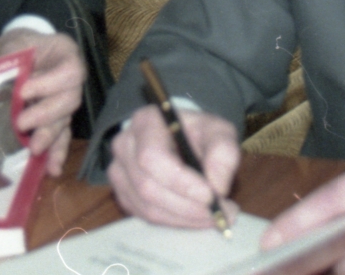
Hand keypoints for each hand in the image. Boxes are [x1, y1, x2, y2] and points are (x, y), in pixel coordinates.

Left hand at [0, 28, 84, 175]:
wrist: (19, 50)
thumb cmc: (18, 45)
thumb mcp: (15, 45)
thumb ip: (13, 62)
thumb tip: (5, 88)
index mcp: (67, 54)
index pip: (71, 71)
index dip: (49, 84)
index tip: (24, 90)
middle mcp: (72, 80)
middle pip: (70, 100)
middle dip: (46, 114)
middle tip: (21, 122)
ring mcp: (66, 100)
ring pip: (65, 121)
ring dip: (50, 137)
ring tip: (34, 148)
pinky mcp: (57, 119)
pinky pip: (61, 137)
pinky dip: (56, 152)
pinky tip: (51, 169)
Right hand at [108, 105, 241, 228]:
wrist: (184, 140)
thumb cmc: (199, 134)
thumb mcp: (219, 132)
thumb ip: (224, 152)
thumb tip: (217, 186)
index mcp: (146, 122)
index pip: (152, 157)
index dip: (180, 182)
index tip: (210, 196)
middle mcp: (125, 146)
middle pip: (148, 187)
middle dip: (187, 206)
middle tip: (220, 212)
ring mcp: (120, 172)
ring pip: (147, 207)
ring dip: (185, 217)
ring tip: (215, 215)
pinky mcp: (124, 194)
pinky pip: (146, 216)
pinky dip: (175, 221)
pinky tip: (196, 216)